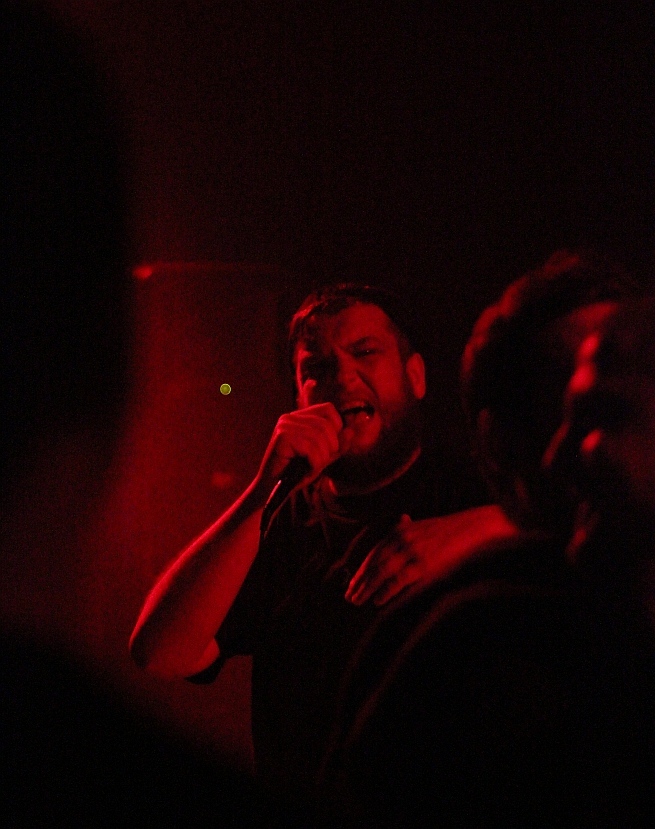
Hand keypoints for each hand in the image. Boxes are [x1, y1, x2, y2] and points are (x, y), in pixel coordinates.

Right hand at [256, 402, 352, 493]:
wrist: (272, 489)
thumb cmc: (296, 473)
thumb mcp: (323, 458)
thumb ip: (337, 445)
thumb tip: (351, 431)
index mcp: (300, 417)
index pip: (328, 409)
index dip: (336, 428)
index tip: (329, 448)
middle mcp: (291, 417)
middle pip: (327, 424)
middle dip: (330, 447)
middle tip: (318, 463)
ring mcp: (285, 425)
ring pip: (320, 437)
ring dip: (321, 458)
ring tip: (310, 468)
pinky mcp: (282, 436)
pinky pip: (311, 447)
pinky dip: (314, 463)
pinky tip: (305, 470)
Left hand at [344, 505, 518, 605]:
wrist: (473, 529)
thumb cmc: (449, 530)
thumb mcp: (425, 525)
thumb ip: (410, 528)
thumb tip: (401, 520)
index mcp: (400, 531)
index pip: (374, 553)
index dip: (361, 570)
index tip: (351, 584)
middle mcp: (402, 539)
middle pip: (374, 563)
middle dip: (360, 581)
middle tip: (349, 597)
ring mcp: (412, 552)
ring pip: (383, 572)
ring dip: (368, 588)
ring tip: (358, 601)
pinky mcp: (424, 565)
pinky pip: (400, 580)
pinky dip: (387, 591)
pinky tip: (378, 601)